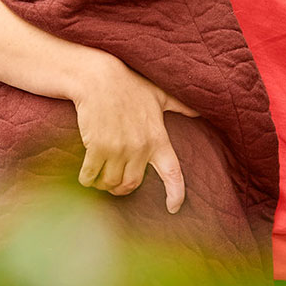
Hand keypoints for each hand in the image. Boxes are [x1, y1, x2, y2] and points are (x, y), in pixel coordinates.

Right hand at [72, 56, 198, 213]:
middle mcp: (140, 147)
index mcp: (157, 138)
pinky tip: (85, 175)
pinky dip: (86, 179)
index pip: (173, 173)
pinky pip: (90, 176)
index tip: (174, 208)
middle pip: (132, 184)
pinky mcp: (97, 147)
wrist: (98, 77)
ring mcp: (118, 149)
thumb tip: (200, 111)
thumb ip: (180, 106)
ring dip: (103, 185)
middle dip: (122, 189)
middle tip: (115, 184)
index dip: (176, 193)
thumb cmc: (129, 84)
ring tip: (99, 178)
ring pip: (110, 183)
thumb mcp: (159, 94)